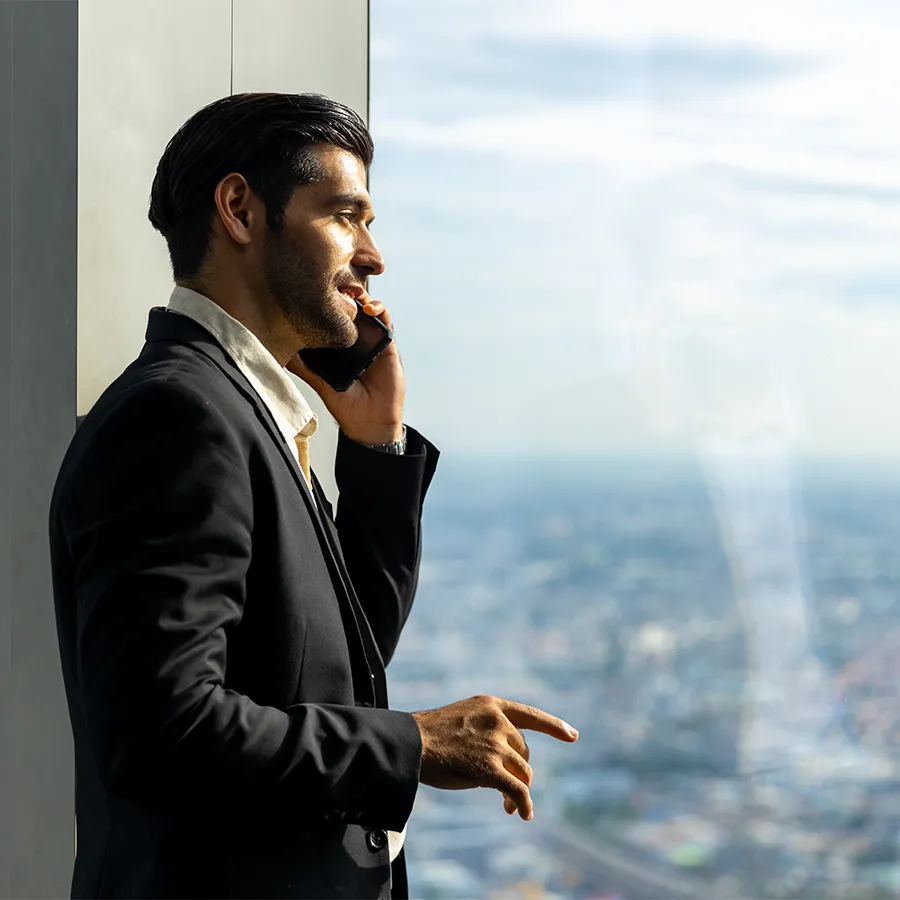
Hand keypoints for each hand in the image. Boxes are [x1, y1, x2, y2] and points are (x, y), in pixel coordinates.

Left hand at [286, 298, 404, 445]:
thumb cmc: (345, 405)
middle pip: (348, 307)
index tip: (313, 288)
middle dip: (342, 290)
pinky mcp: (387, 343)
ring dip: (360, 295)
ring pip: (366, 308)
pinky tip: (369, 308)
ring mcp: (370, 339)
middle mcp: (353, 339)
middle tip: (331, 282)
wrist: (370, 421)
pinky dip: (379, 309)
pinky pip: (385, 320)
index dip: (325, 301)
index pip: (331, 317)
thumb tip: (281, 350)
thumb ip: (303, 366)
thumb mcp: (319, 382)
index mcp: (336, 345)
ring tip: (351, 293)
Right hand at [411, 695, 577, 820]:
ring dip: (519, 791)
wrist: (411, 743)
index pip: (530, 715)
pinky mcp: (491, 769)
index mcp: (492, 706)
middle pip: (524, 752)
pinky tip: (523, 814)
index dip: (553, 727)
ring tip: (509, 805)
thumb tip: (508, 760)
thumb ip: (487, 729)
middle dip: (520, 771)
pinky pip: (518, 790)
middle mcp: (499, 722)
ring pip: (523, 772)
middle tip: (509, 791)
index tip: (572, 735)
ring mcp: (496, 745)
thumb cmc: (430, 734)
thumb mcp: (464, 718)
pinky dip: (524, 803)